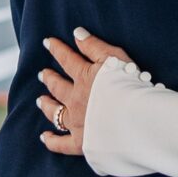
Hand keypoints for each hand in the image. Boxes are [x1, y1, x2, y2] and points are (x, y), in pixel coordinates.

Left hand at [38, 28, 130, 155]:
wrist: (136, 118)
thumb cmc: (131, 85)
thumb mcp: (114, 58)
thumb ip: (95, 46)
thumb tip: (77, 33)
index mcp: (84, 77)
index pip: (67, 59)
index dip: (57, 49)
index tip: (47, 42)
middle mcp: (76, 99)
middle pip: (58, 87)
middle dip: (49, 79)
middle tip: (42, 74)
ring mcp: (76, 121)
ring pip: (55, 112)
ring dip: (47, 105)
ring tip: (41, 100)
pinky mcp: (81, 142)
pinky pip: (61, 144)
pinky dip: (52, 141)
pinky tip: (45, 137)